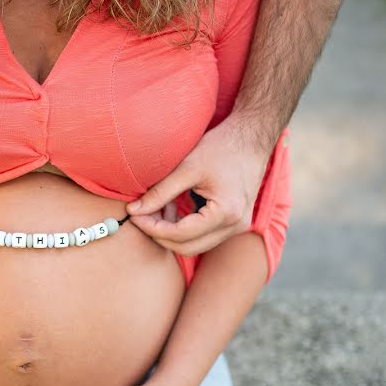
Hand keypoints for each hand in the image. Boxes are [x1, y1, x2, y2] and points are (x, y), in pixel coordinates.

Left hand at [125, 115, 272, 255]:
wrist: (252, 137)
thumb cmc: (223, 146)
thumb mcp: (187, 167)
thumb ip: (160, 192)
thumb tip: (134, 211)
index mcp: (226, 213)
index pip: (181, 235)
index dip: (153, 228)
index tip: (134, 215)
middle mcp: (235, 226)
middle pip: (187, 248)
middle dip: (160, 234)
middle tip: (141, 215)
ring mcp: (237, 226)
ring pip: (195, 245)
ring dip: (171, 232)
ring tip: (156, 208)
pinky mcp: (234, 222)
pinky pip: (203, 236)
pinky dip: (184, 228)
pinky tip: (172, 208)